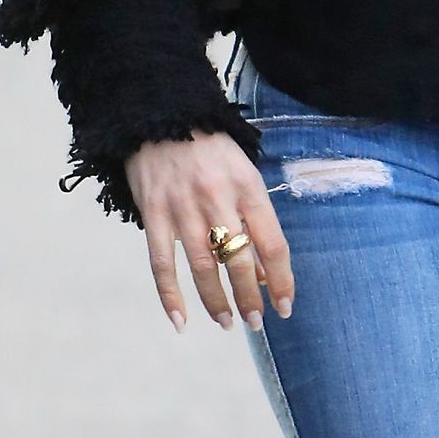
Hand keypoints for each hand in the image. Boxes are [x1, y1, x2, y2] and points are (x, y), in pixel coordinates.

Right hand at [125, 132, 295, 334]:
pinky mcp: (153, 213)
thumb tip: (263, 270)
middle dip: (251, 298)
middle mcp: (218, 199)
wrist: (162, 115)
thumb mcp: (243, 172)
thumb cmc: (210, 147)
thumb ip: (254, 216)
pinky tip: (180, 320)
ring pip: (203, 268)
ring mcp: (183, 208)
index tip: (285, 306)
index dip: (281, 280)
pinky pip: (161, 264)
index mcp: (248, 186)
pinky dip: (170, 296)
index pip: (272, 244)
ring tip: (228, 322)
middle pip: (239, 261)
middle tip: (256, 322)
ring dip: (217, 301)